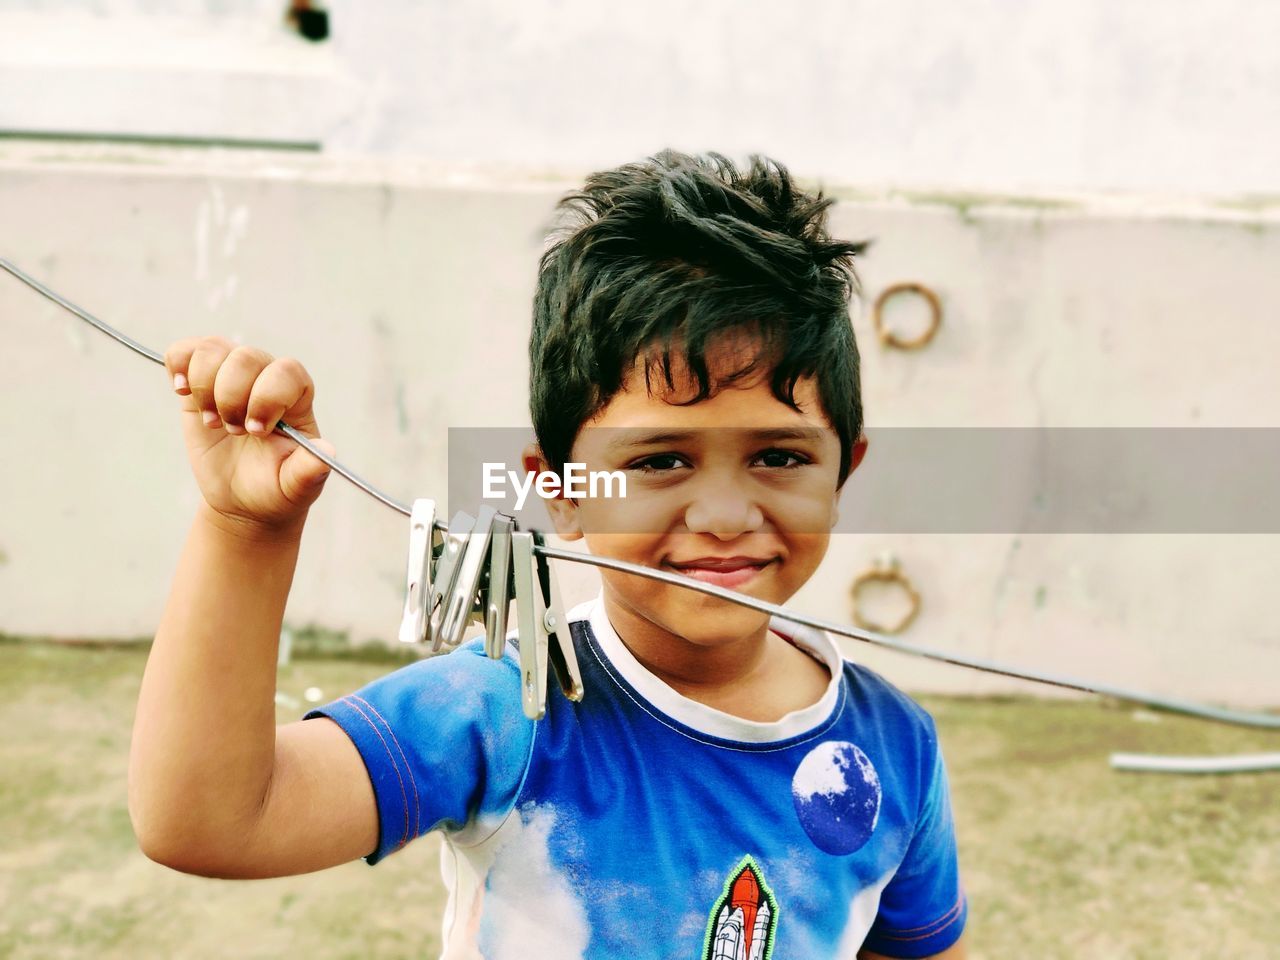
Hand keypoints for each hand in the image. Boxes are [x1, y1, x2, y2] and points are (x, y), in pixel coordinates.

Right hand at [164, 336, 334, 533]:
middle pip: (247, 357)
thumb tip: (327, 451)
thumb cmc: (275, 488)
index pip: (287, 372)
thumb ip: (309, 471)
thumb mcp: (296, 486)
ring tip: (213, 423)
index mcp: (297, 399)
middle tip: (234, 432)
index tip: (256, 431)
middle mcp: (266, 379)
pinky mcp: (200, 383)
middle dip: (232, 397)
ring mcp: (232, 377)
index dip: (268, 396)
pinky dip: (179, 364)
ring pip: (214, 349)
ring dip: (205, 387)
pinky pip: (185, 351)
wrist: (242, 499)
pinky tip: (182, 391)